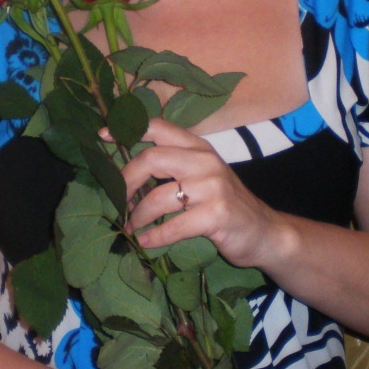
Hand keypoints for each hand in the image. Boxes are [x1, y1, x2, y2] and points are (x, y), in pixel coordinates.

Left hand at [120, 118, 275, 267]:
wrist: (265, 232)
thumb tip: (127, 169)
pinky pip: (174, 226)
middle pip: (152, 159)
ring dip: (138, 215)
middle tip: (117, 200)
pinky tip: (146, 241)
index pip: (159, 127)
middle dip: (126, 181)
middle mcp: (205, 161)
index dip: (128, 130)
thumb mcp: (203, 175)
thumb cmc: (225, 203)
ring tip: (131, 226)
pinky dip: (155, 236)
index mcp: (198, 147)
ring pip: (159, 197)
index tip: (103, 136)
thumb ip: (174, 165)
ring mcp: (213, 187)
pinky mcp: (216, 214)